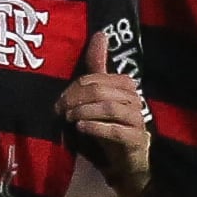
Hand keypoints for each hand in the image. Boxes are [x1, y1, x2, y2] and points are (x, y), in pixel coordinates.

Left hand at [56, 29, 146, 172]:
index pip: (96, 78)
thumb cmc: (112, 126)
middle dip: (76, 98)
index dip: (74, 88)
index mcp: (126, 85)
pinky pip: (116, 130)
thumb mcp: (101, 97)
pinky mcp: (137, 139)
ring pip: (110, 107)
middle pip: (102, 90)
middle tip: (60, 110)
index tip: (59, 102)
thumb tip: (100, 33)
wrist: (128, 163)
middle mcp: (135, 99)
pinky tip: (82, 127)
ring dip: (85, 111)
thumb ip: (98, 67)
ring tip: (69, 118)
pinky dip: (96, 127)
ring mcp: (138, 119)